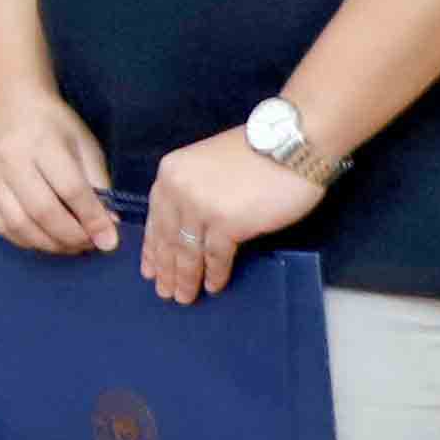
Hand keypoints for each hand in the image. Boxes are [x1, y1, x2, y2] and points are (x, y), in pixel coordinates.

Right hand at [0, 91, 121, 256]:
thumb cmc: (56, 128)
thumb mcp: (86, 148)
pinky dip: (27, 241)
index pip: (70, 188)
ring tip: (71, 246)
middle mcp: (11, 160)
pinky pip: (2, 227)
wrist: (11, 109)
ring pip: (20, 225)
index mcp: (44, 143)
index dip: (92, 218)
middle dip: (72, 237)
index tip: (109, 241)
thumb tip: (106, 230)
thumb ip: (98, 187)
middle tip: (90, 245)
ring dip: (50, 244)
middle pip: (42, 211)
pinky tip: (45, 240)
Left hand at [141, 129, 323, 304]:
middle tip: (163, 292)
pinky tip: (212, 287)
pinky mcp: (228, 223)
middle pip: (167, 238)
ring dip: (185, 278)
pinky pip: (216, 256)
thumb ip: (191, 191)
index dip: (152, 247)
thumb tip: (188, 225)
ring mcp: (201, 207)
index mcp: (170, 173)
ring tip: (183, 297)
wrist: (291, 142)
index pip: (155, 218)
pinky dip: (214, 274)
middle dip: (165, 269)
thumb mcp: (206, 165)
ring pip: (187, 251)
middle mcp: (179, 190)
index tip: (149, 268)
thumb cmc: (255, 153)